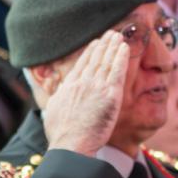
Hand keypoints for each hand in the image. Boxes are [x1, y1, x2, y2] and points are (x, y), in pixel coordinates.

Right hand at [42, 31, 128, 155]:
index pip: (81, 64)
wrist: (71, 144)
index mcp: (68, 86)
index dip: (90, 52)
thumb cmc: (61, 134)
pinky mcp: (110, 94)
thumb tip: (59, 90)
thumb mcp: (52, 111)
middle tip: (110, 34)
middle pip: (95, 59)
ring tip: (118, 36)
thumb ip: (58, 97)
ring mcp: (96, 87)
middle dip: (103, 45)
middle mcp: (82, 82)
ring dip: (113, 47)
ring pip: (106, 62)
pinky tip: (125, 48)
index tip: (95, 43)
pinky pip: (117, 71)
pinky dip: (121, 57)